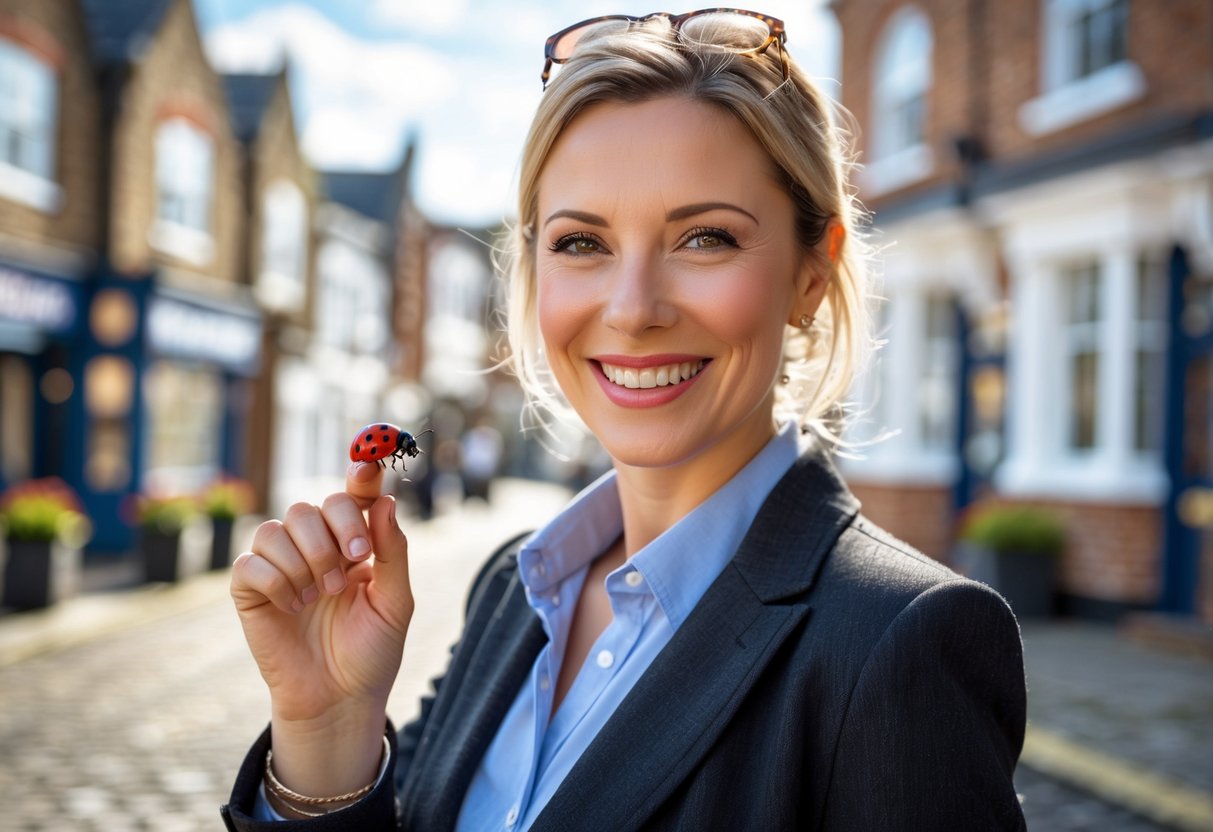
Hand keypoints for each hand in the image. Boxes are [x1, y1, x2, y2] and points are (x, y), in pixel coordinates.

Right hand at [230, 462, 412, 793]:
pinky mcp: (251, 592)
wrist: (340, 699)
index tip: (368, 462)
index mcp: (354, 543)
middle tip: (352, 566)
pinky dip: (275, 581)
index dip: (360, 474)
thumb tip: (386, 502)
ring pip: (277, 527)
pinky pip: (251, 564)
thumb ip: (393, 551)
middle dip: (337, 531)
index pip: (353, 496)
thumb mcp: (396, 602)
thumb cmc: (371, 651)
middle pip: (313, 505)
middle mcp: (315, 546)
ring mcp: (280, 566)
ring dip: (306, 558)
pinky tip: (293, 607)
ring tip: (322, 595)